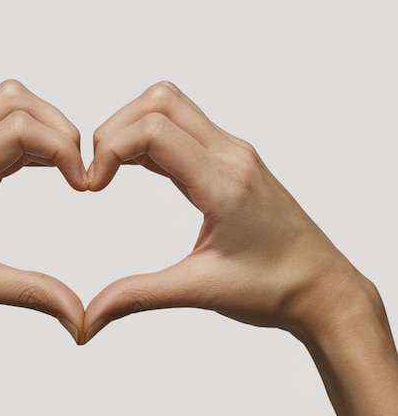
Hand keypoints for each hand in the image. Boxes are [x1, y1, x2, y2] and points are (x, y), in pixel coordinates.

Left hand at [0, 80, 87, 342]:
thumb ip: (29, 293)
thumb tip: (79, 316)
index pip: (15, 129)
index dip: (61, 147)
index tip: (82, 183)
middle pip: (11, 102)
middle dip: (57, 127)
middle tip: (78, 170)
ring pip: (1, 112)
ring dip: (41, 132)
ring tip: (66, 171)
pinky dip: (24, 146)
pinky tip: (41, 171)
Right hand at [83, 81, 370, 343]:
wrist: (325, 288)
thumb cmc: (275, 289)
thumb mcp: (200, 291)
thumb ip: (139, 296)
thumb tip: (91, 315)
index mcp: (224, 183)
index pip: (153, 130)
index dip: (108, 149)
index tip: (91, 186)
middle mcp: (232, 155)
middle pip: (159, 101)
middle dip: (114, 129)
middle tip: (97, 173)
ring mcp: (235, 153)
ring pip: (171, 106)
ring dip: (132, 128)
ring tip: (111, 170)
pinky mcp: (233, 160)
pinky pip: (184, 128)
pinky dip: (150, 138)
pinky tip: (137, 169)